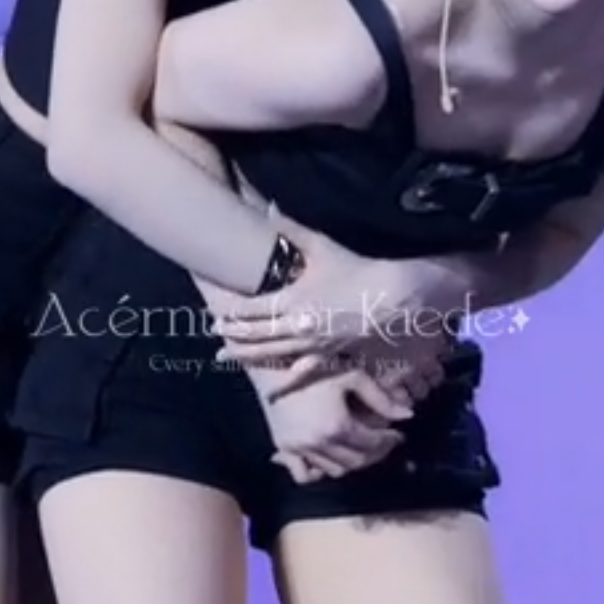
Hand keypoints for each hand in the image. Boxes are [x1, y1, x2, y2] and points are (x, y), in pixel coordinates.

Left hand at [220, 228, 457, 370]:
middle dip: (232, 334)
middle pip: (255, 334)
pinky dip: (284, 385)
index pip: (250, 310)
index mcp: (291, 301)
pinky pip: (302, 374)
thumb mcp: (319, 245)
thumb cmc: (355, 269)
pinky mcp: (329, 357)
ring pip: (271, 353)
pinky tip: (271, 396)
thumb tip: (266, 208)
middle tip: (214, 333)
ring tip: (226, 355)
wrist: (391, 296)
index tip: (213, 314)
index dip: (230, 313)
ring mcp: (312, 346)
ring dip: (246, 354)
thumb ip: (289, 229)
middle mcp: (297, 327)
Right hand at [253, 365, 412, 483]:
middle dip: (375, 453)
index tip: (397, 434)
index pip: (373, 443)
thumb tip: (408, 415)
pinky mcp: (285, 449)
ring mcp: (300, 450)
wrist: (272, 366)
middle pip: (357, 461)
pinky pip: (305, 474)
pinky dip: (319, 472)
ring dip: (352, 462)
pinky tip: (328, 459)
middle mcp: (320, 444)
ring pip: (335, 470)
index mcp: (338, 426)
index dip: (389, 440)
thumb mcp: (350, 376)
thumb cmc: (314, 367)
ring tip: (359, 447)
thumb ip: (380, 397)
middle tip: (383, 441)